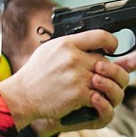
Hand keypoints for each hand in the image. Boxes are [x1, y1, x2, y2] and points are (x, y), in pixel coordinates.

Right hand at [0, 31, 135, 136]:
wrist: (22, 96)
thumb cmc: (35, 74)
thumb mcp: (49, 50)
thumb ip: (70, 44)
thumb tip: (89, 41)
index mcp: (67, 43)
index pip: (100, 35)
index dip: (111, 42)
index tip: (113, 47)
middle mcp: (74, 58)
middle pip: (107, 61)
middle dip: (111, 71)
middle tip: (108, 76)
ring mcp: (77, 76)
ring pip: (107, 80)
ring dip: (108, 87)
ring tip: (103, 89)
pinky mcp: (78, 94)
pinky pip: (99, 96)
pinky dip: (99, 100)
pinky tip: (92, 100)